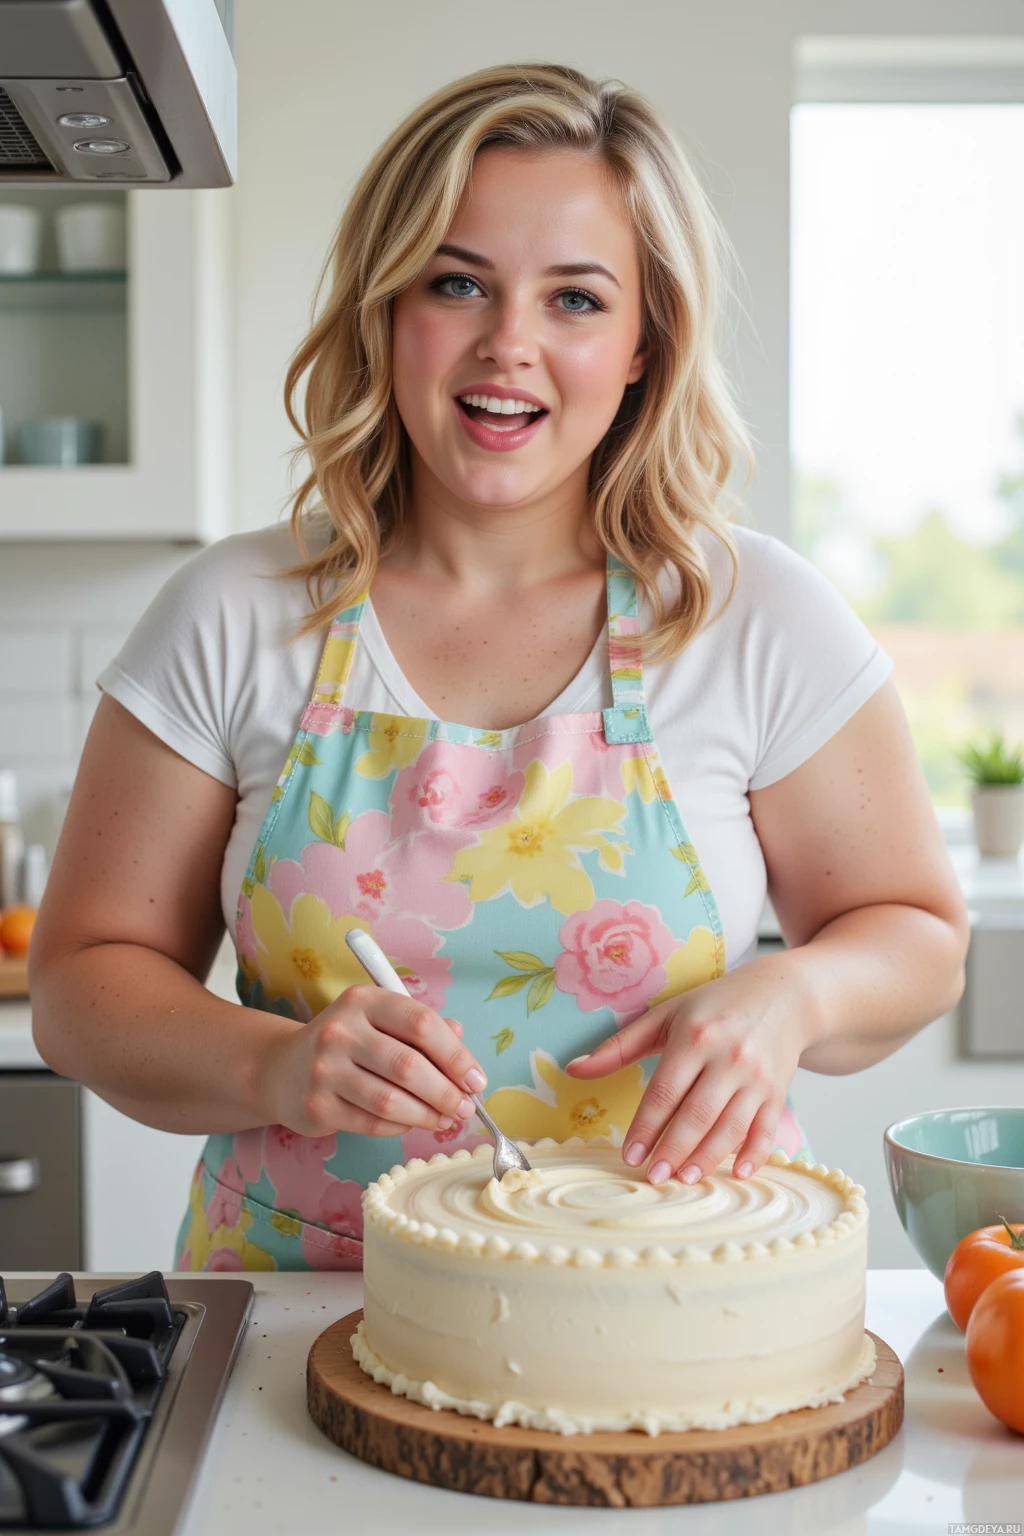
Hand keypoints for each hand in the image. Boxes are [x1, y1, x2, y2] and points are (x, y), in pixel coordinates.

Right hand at [255, 984, 486, 1137]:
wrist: (280, 1070)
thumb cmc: (346, 1045)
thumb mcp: (380, 1024)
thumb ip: (424, 1035)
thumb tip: (467, 1063)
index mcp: (364, 1000)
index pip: (421, 1023)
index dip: (456, 1055)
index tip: (476, 1079)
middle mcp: (340, 1030)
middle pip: (409, 1066)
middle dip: (446, 1092)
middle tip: (465, 1108)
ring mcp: (324, 1069)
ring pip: (391, 1101)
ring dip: (428, 1116)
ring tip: (445, 1120)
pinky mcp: (317, 1106)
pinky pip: (373, 1123)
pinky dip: (401, 1127)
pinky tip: (413, 1123)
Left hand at [565, 954, 812, 1184]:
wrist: (782, 996)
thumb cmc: (714, 1006)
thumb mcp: (665, 1016)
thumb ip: (619, 1045)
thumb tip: (573, 1069)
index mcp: (695, 1036)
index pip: (665, 1090)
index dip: (646, 1126)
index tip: (629, 1155)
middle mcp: (729, 1057)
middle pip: (697, 1114)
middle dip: (673, 1150)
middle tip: (653, 1178)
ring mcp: (757, 1077)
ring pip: (730, 1127)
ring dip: (707, 1158)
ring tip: (683, 1181)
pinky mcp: (778, 1091)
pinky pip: (766, 1129)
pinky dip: (755, 1154)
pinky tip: (739, 1174)